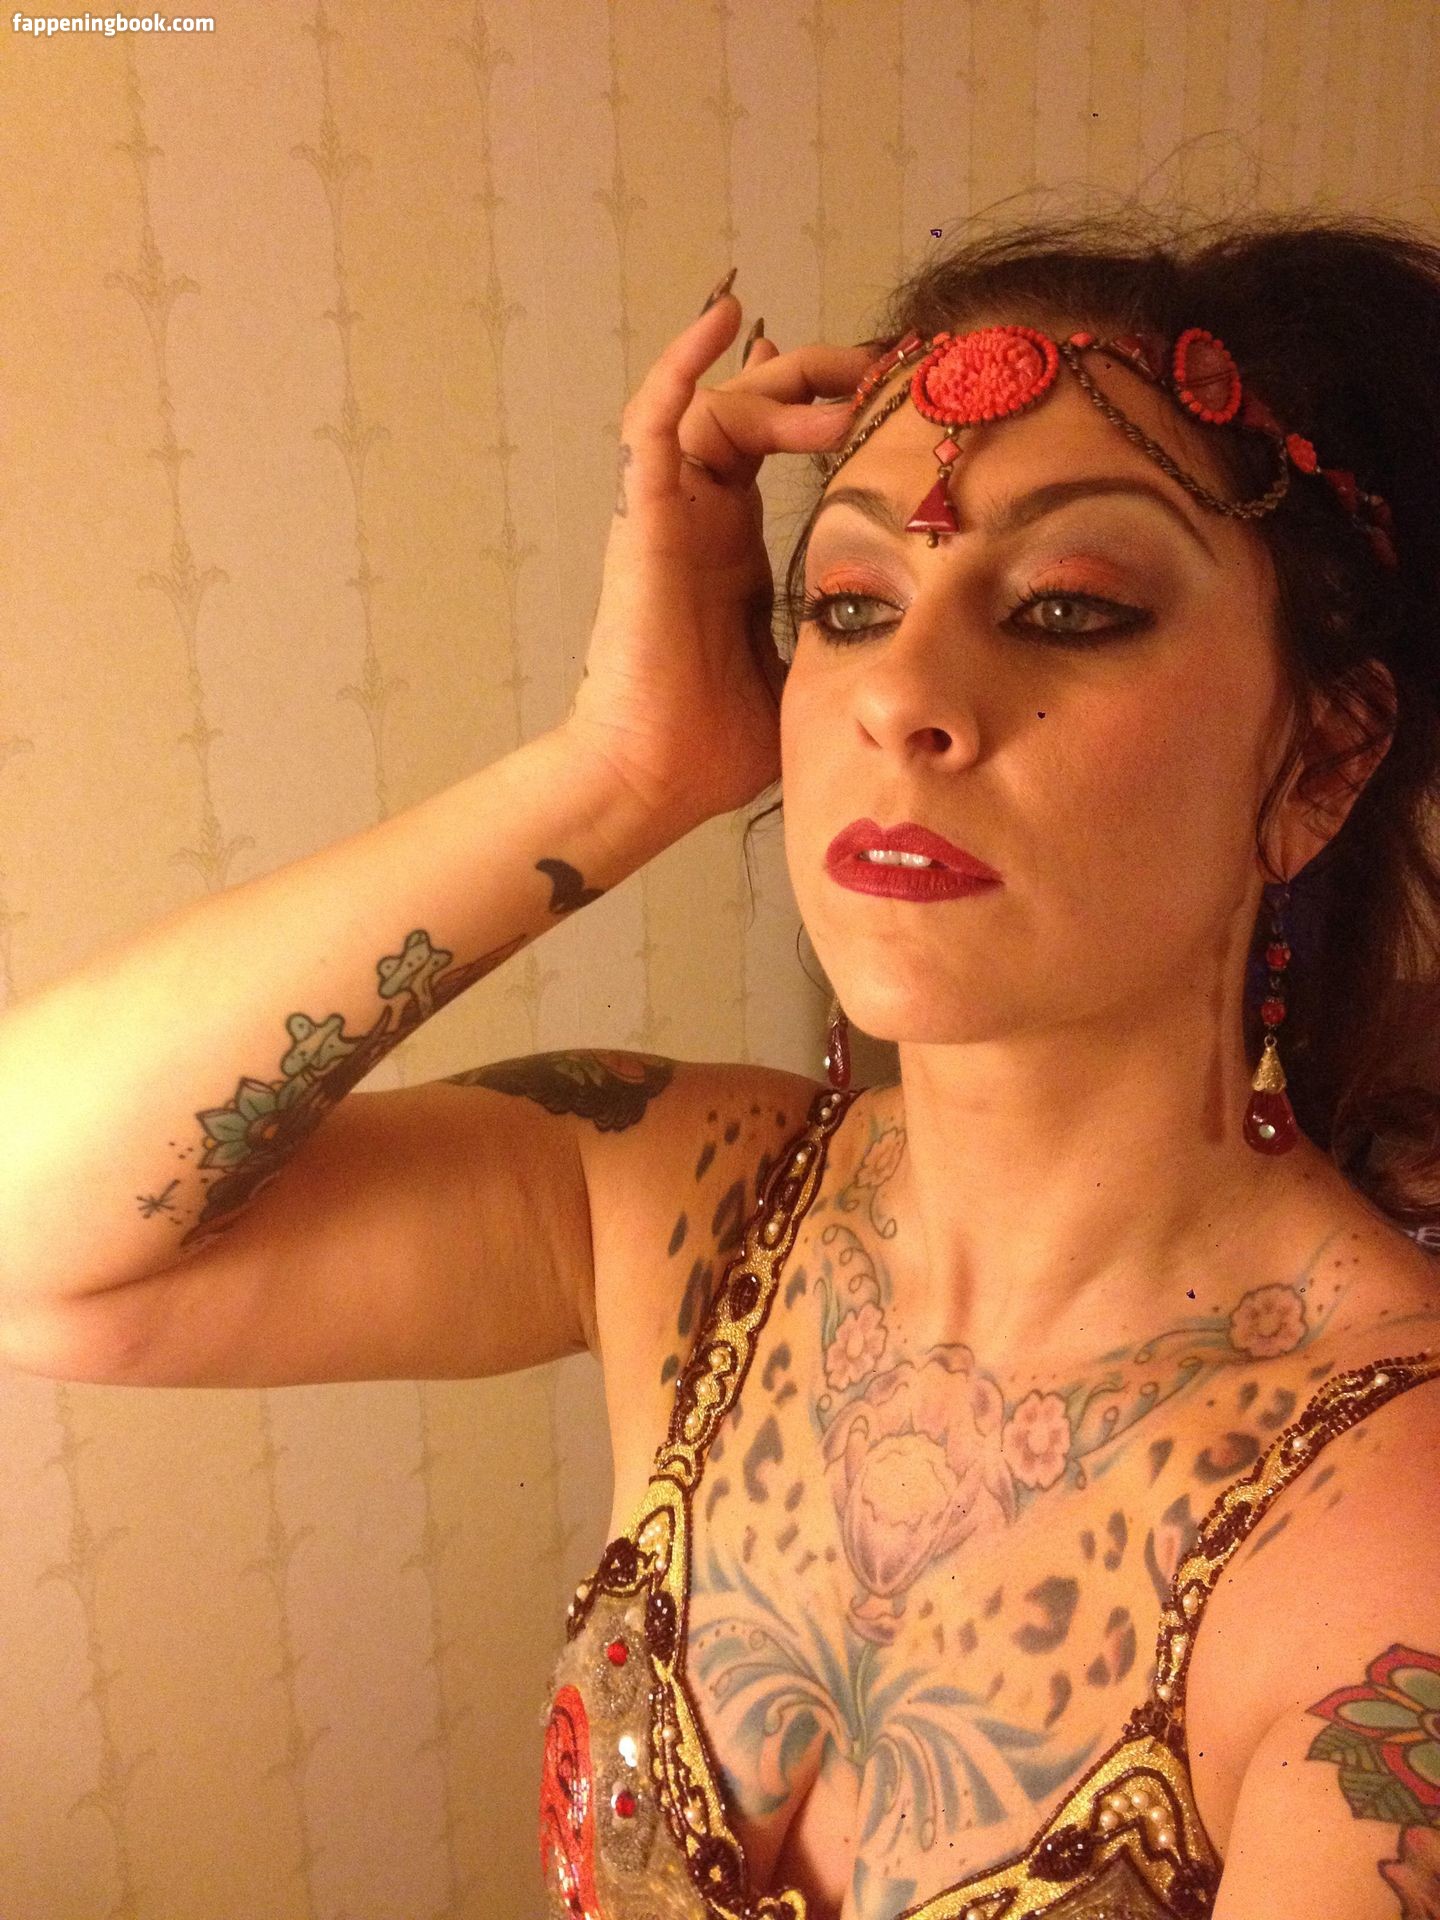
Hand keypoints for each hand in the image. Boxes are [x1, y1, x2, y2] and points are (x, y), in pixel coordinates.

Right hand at [564, 292, 874, 827]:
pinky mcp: (643, 521)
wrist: (656, 779)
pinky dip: (681, 364)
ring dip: (783, 389)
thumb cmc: (714, 744)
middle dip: (815, 379)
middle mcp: (699, 519)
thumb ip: (840, 634)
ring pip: (718, 407)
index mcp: (732, 548)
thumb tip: (905, 632)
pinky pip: (653, 421)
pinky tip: (723, 318)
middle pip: (752, 410)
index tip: (886, 387)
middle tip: (883, 371)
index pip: (771, 446)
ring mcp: (669, 515)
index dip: (821, 406)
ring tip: (845, 392)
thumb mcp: (804, 672)